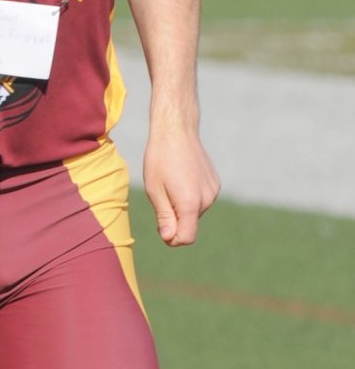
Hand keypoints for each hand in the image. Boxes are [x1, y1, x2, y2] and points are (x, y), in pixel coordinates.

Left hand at [143, 127, 218, 245]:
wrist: (176, 130)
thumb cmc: (160, 158)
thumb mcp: (154, 189)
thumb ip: (164, 216)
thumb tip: (169, 239)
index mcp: (190, 202)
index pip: (186, 238)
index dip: (172, 238)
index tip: (161, 226)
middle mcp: (206, 199)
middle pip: (189, 224)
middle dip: (175, 217)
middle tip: (161, 193)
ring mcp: (213, 191)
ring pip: (195, 211)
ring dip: (182, 205)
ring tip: (171, 181)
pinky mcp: (215, 183)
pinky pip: (201, 199)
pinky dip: (190, 195)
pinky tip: (182, 176)